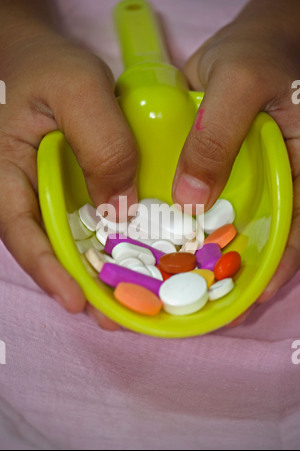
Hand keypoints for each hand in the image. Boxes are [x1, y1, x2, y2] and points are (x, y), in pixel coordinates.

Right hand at [0, 33, 137, 328]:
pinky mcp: (75, 191)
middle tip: (114, 316)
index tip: (74, 300)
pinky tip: (138, 260)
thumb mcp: (79, 91)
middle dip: (80, 285)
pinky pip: (90, 223)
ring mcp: (51, 195)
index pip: (19, 230)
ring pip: (71, 241)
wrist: (49, 62)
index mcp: (7, 172)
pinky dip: (111, 245)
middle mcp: (26, 192)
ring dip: (99, 273)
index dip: (45, 268)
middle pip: (48, 248)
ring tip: (132, 300)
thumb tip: (122, 207)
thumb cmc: (52, 70)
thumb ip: (101, 144)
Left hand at [172, 1, 299, 314]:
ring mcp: (243, 183)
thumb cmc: (256, 54)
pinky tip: (161, 245)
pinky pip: (201, 208)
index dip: (281, 265)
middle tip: (201, 301)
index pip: (298, 227)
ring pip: (228, 228)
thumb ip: (216, 137)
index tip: (254, 295)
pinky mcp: (215, 176)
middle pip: (260, 237)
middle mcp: (274, 184)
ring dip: (205, 256)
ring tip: (175, 284)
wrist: (238, 44)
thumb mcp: (238, 84)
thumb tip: (190, 199)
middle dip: (234, 271)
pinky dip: (185, 228)